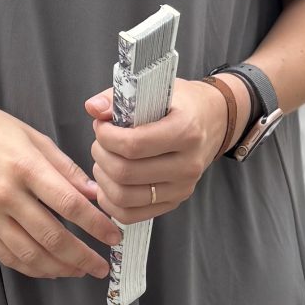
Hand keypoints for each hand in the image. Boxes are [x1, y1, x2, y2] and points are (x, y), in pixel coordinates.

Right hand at [0, 96, 124, 280]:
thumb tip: (94, 195)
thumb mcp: (35, 138)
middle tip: (102, 266)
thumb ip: (66, 169)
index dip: (96, 226)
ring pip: (30, 254)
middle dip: (83, 257)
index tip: (113, 237)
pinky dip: (32, 268)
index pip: (69, 205)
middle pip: (52, 237)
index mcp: (26, 167)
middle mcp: (6, 194)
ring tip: (79, 270)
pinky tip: (50, 269)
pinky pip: (7, 256)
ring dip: (60, 268)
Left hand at [81, 77, 232, 220]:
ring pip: (124, 197)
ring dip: (103, 178)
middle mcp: (187, 165)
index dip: (106, 137)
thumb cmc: (180, 104)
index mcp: (186, 131)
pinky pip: (130, 214)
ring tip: (104, 160)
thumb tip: (92, 109)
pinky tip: (108, 182)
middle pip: (125, 173)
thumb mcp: (155, 89)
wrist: (212, 121)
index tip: (101, 126)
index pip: (133, 145)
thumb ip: (119, 97)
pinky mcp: (174, 202)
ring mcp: (182, 188)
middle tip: (101, 142)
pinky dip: (110, 201)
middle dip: (101, 155)